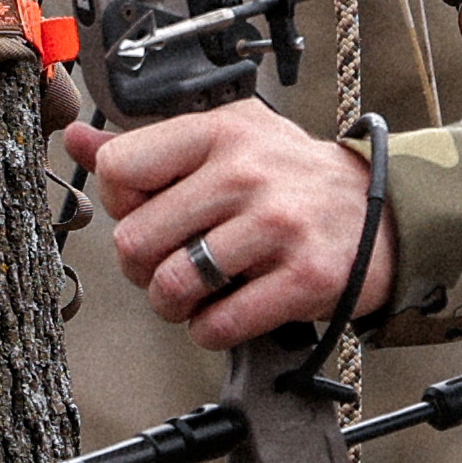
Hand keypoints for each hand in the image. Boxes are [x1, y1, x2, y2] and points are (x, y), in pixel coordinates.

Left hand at [75, 104, 375, 354]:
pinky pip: (217, 325)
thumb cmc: (291, 181)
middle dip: (142, 268)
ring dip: (174, 304)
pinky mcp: (304, 279)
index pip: (118, 169)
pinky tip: (229, 311)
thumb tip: (77, 138)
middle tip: (170, 265)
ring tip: (198, 292)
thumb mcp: (225, 142)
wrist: (384, 214)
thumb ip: (148, 147)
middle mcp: (247, 173)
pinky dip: (211, 330)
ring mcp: (277, 226)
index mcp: (220, 131)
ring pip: (170, 286)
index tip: (149, 212)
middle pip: (134, 240)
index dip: (121, 204)